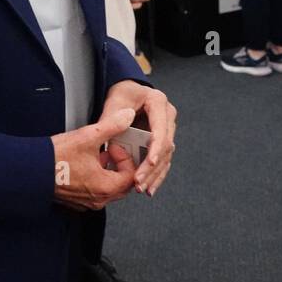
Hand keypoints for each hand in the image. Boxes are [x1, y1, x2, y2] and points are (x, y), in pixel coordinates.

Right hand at [50, 107, 137, 210]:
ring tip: (96, 155)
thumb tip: (127, 116)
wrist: (30, 169)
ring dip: (107, 171)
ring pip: (108, 188)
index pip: (130, 175)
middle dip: (119, 166)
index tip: (112, 147)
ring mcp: (86, 202)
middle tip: (110, 151)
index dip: (125, 157)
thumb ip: (112, 125)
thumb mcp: (88, 136)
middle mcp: (97, 199)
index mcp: (105, 187)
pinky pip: (94, 192)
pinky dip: (96, 178)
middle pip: (121, 184)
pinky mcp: (76, 200)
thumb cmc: (55, 158)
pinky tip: (84, 164)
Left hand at [100, 79, 175, 196]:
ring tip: (143, 189)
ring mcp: (168, 128)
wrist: (128, 92)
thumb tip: (115, 130)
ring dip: (155, 174)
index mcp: (159, 103)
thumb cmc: (122, 94)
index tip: (150, 163)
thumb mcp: (115, 101)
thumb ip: (113, 117)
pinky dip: (157, 174)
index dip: (156, 148)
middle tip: (139, 182)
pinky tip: (150, 188)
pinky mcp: (164, 139)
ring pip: (166, 156)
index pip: (161, 129)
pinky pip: (163, 159)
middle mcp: (168, 116)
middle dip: (152, 167)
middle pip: (165, 146)